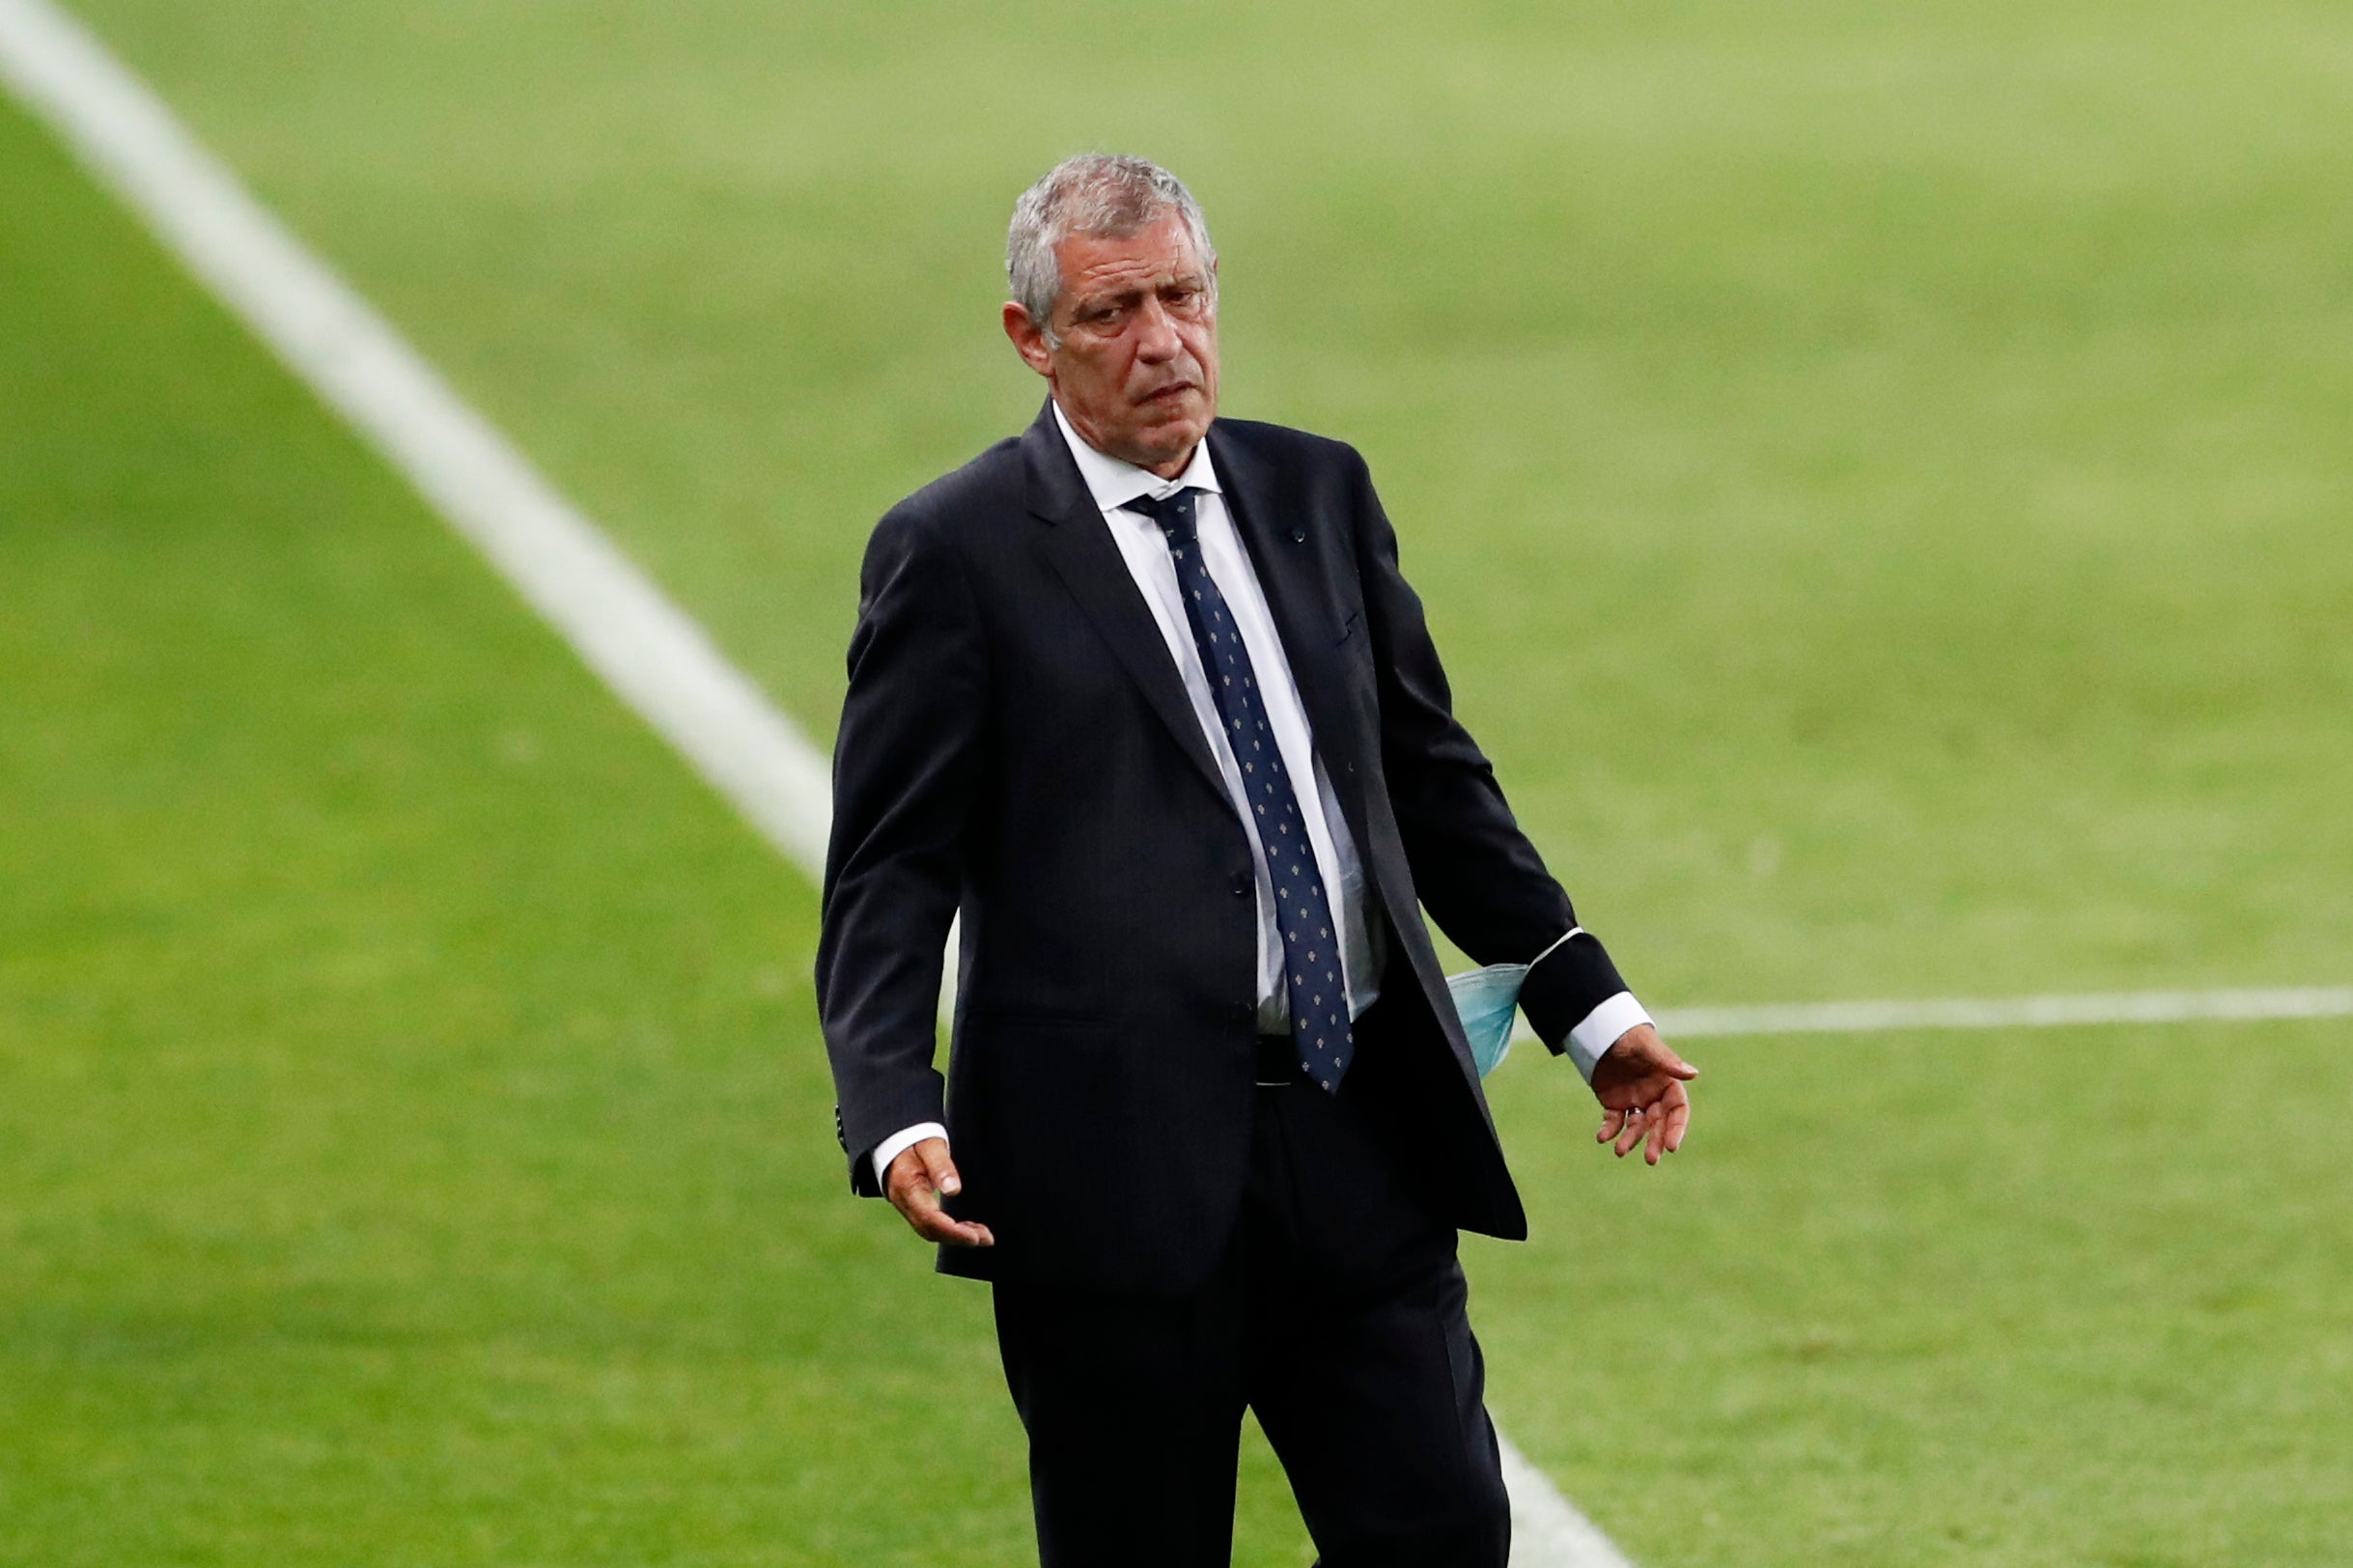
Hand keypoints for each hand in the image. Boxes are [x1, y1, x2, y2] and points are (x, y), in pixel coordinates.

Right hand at [884, 1136, 994, 1247]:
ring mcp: (905, 1205)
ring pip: (928, 1230)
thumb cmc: (915, 1138)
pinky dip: (948, 1230)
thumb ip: (941, 1166)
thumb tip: (954, 1190)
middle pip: (929, 1230)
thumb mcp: (930, 1145)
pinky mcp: (911, 1205)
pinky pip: (928, 1224)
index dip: (953, 1231)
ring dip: (954, 1236)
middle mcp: (903, 1201)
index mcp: (906, 1186)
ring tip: (982, 1236)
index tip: (975, 1237)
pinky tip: (967, 1228)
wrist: (894, 1137)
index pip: (929, 1218)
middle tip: (987, 1239)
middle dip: (957, 1238)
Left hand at [1590, 1023, 1697, 1164]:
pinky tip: (1601, 1137)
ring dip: (1630, 1140)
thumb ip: (1667, 1061)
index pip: (1677, 1111)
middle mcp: (1654, 1096)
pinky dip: (1609, 1130)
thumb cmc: (1629, 1036)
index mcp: (1667, 1084)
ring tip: (1619, 1151)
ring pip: (1636, 1126)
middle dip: (1654, 1141)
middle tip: (1651, 1160)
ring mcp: (1635, 1101)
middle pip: (1658, 1124)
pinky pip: (1614, 1121)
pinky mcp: (1615, 1103)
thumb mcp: (1647, 1047)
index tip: (1671, 1146)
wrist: (1601, 1031)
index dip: (1676, 1129)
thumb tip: (1693, 1073)